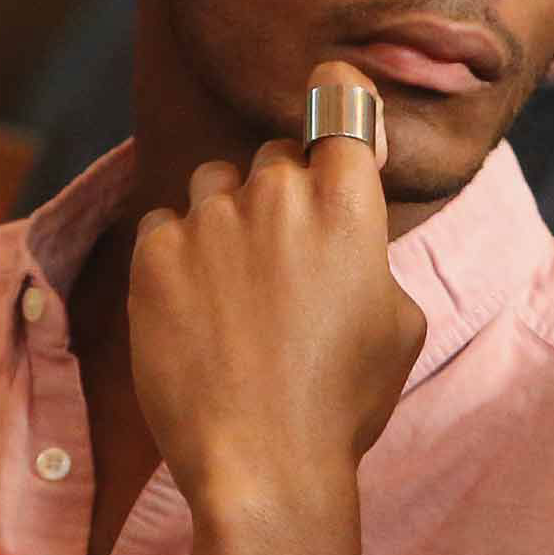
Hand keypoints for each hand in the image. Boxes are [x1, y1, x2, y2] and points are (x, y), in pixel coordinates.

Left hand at [129, 63, 425, 554]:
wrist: (262, 461)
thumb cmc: (343, 397)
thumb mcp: (399, 318)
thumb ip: (371, 255)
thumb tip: (350, 240)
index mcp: (347, 201)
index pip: (339, 94)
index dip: (339, 93)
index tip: (335, 109)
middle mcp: (278, 195)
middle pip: (278, 153)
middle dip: (286, 188)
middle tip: (290, 254)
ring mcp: (209, 223)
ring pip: (217, 183)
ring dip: (229, 216)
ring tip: (237, 282)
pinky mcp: (154, 258)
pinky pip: (165, 224)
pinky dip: (180, 253)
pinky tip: (198, 304)